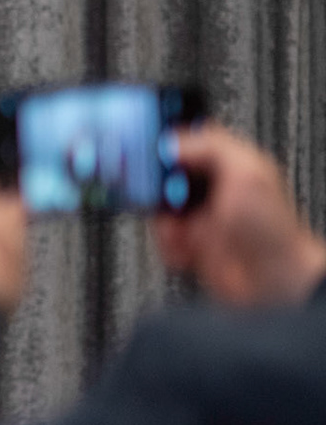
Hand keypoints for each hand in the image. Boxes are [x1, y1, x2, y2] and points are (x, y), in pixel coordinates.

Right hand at [151, 125, 325, 305]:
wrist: (271, 283)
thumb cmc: (272, 231)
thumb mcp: (247, 174)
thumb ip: (211, 147)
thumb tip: (173, 142)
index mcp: (229, 164)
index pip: (189, 141)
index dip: (166, 144)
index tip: (151, 153)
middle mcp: (213, 189)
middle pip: (165, 176)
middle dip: (156, 188)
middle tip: (161, 197)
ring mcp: (201, 217)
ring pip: (158, 209)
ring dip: (163, 222)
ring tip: (180, 231)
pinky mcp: (191, 244)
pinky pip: (162, 238)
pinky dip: (167, 246)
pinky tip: (186, 250)